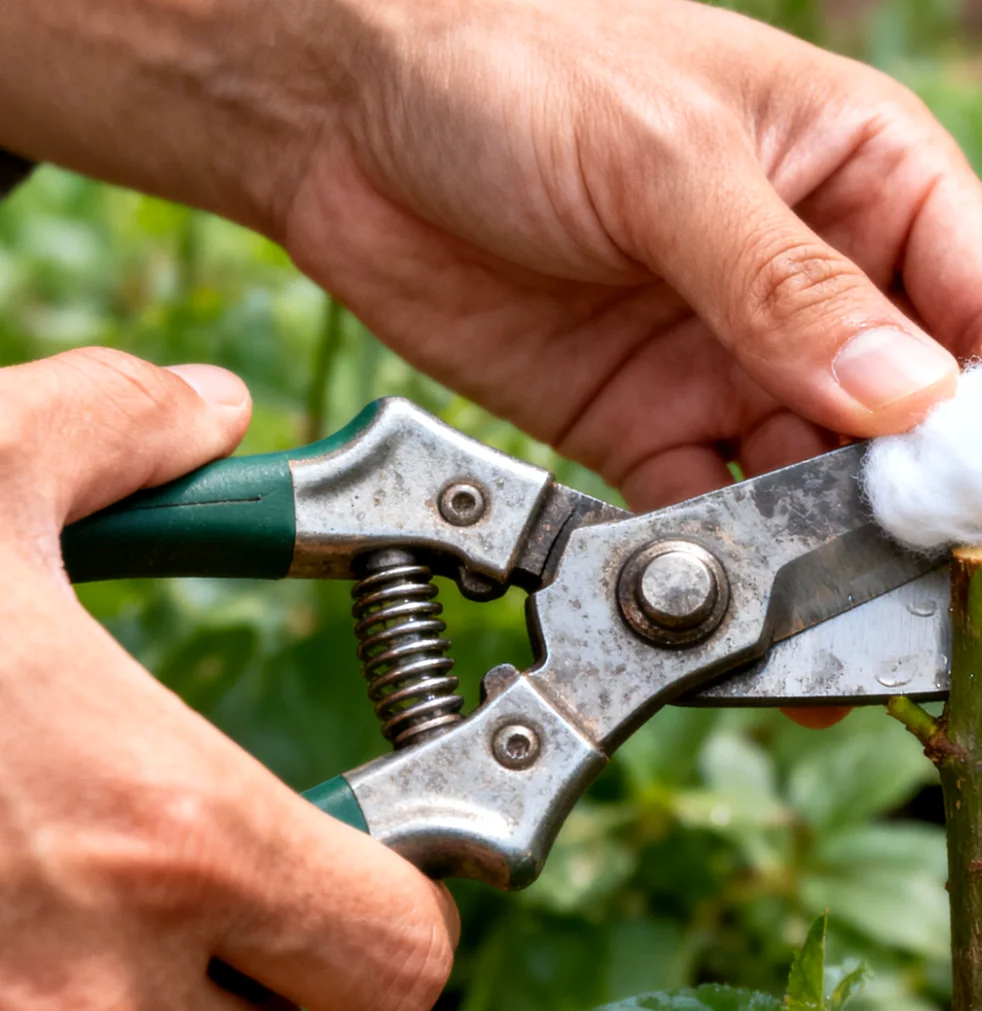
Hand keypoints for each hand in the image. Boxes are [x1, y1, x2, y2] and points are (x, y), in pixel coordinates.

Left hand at [0, 0, 981, 548]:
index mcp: (872, 179)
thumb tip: (912, 407)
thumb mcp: (667, 160)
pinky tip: (745, 628)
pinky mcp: (654, 424)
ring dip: (839, 567)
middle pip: (925, 423)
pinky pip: (717, 518)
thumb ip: (788, 288)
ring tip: (844, 641)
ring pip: (826, 489)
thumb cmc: (517, 65)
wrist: (338, 114)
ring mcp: (739, 360)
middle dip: (938, 515)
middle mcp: (826, 281)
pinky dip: (732, 578)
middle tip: (947, 605)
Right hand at [0, 349, 456, 1010]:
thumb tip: (207, 410)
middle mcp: (114, 983)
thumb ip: (108, 428)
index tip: (373, 838)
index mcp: (173, 834)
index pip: (409, 950)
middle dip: (329, 957)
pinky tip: (51, 930)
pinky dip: (110, 1003)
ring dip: (224, 987)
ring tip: (154, 904)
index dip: (409, 894)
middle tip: (268, 880)